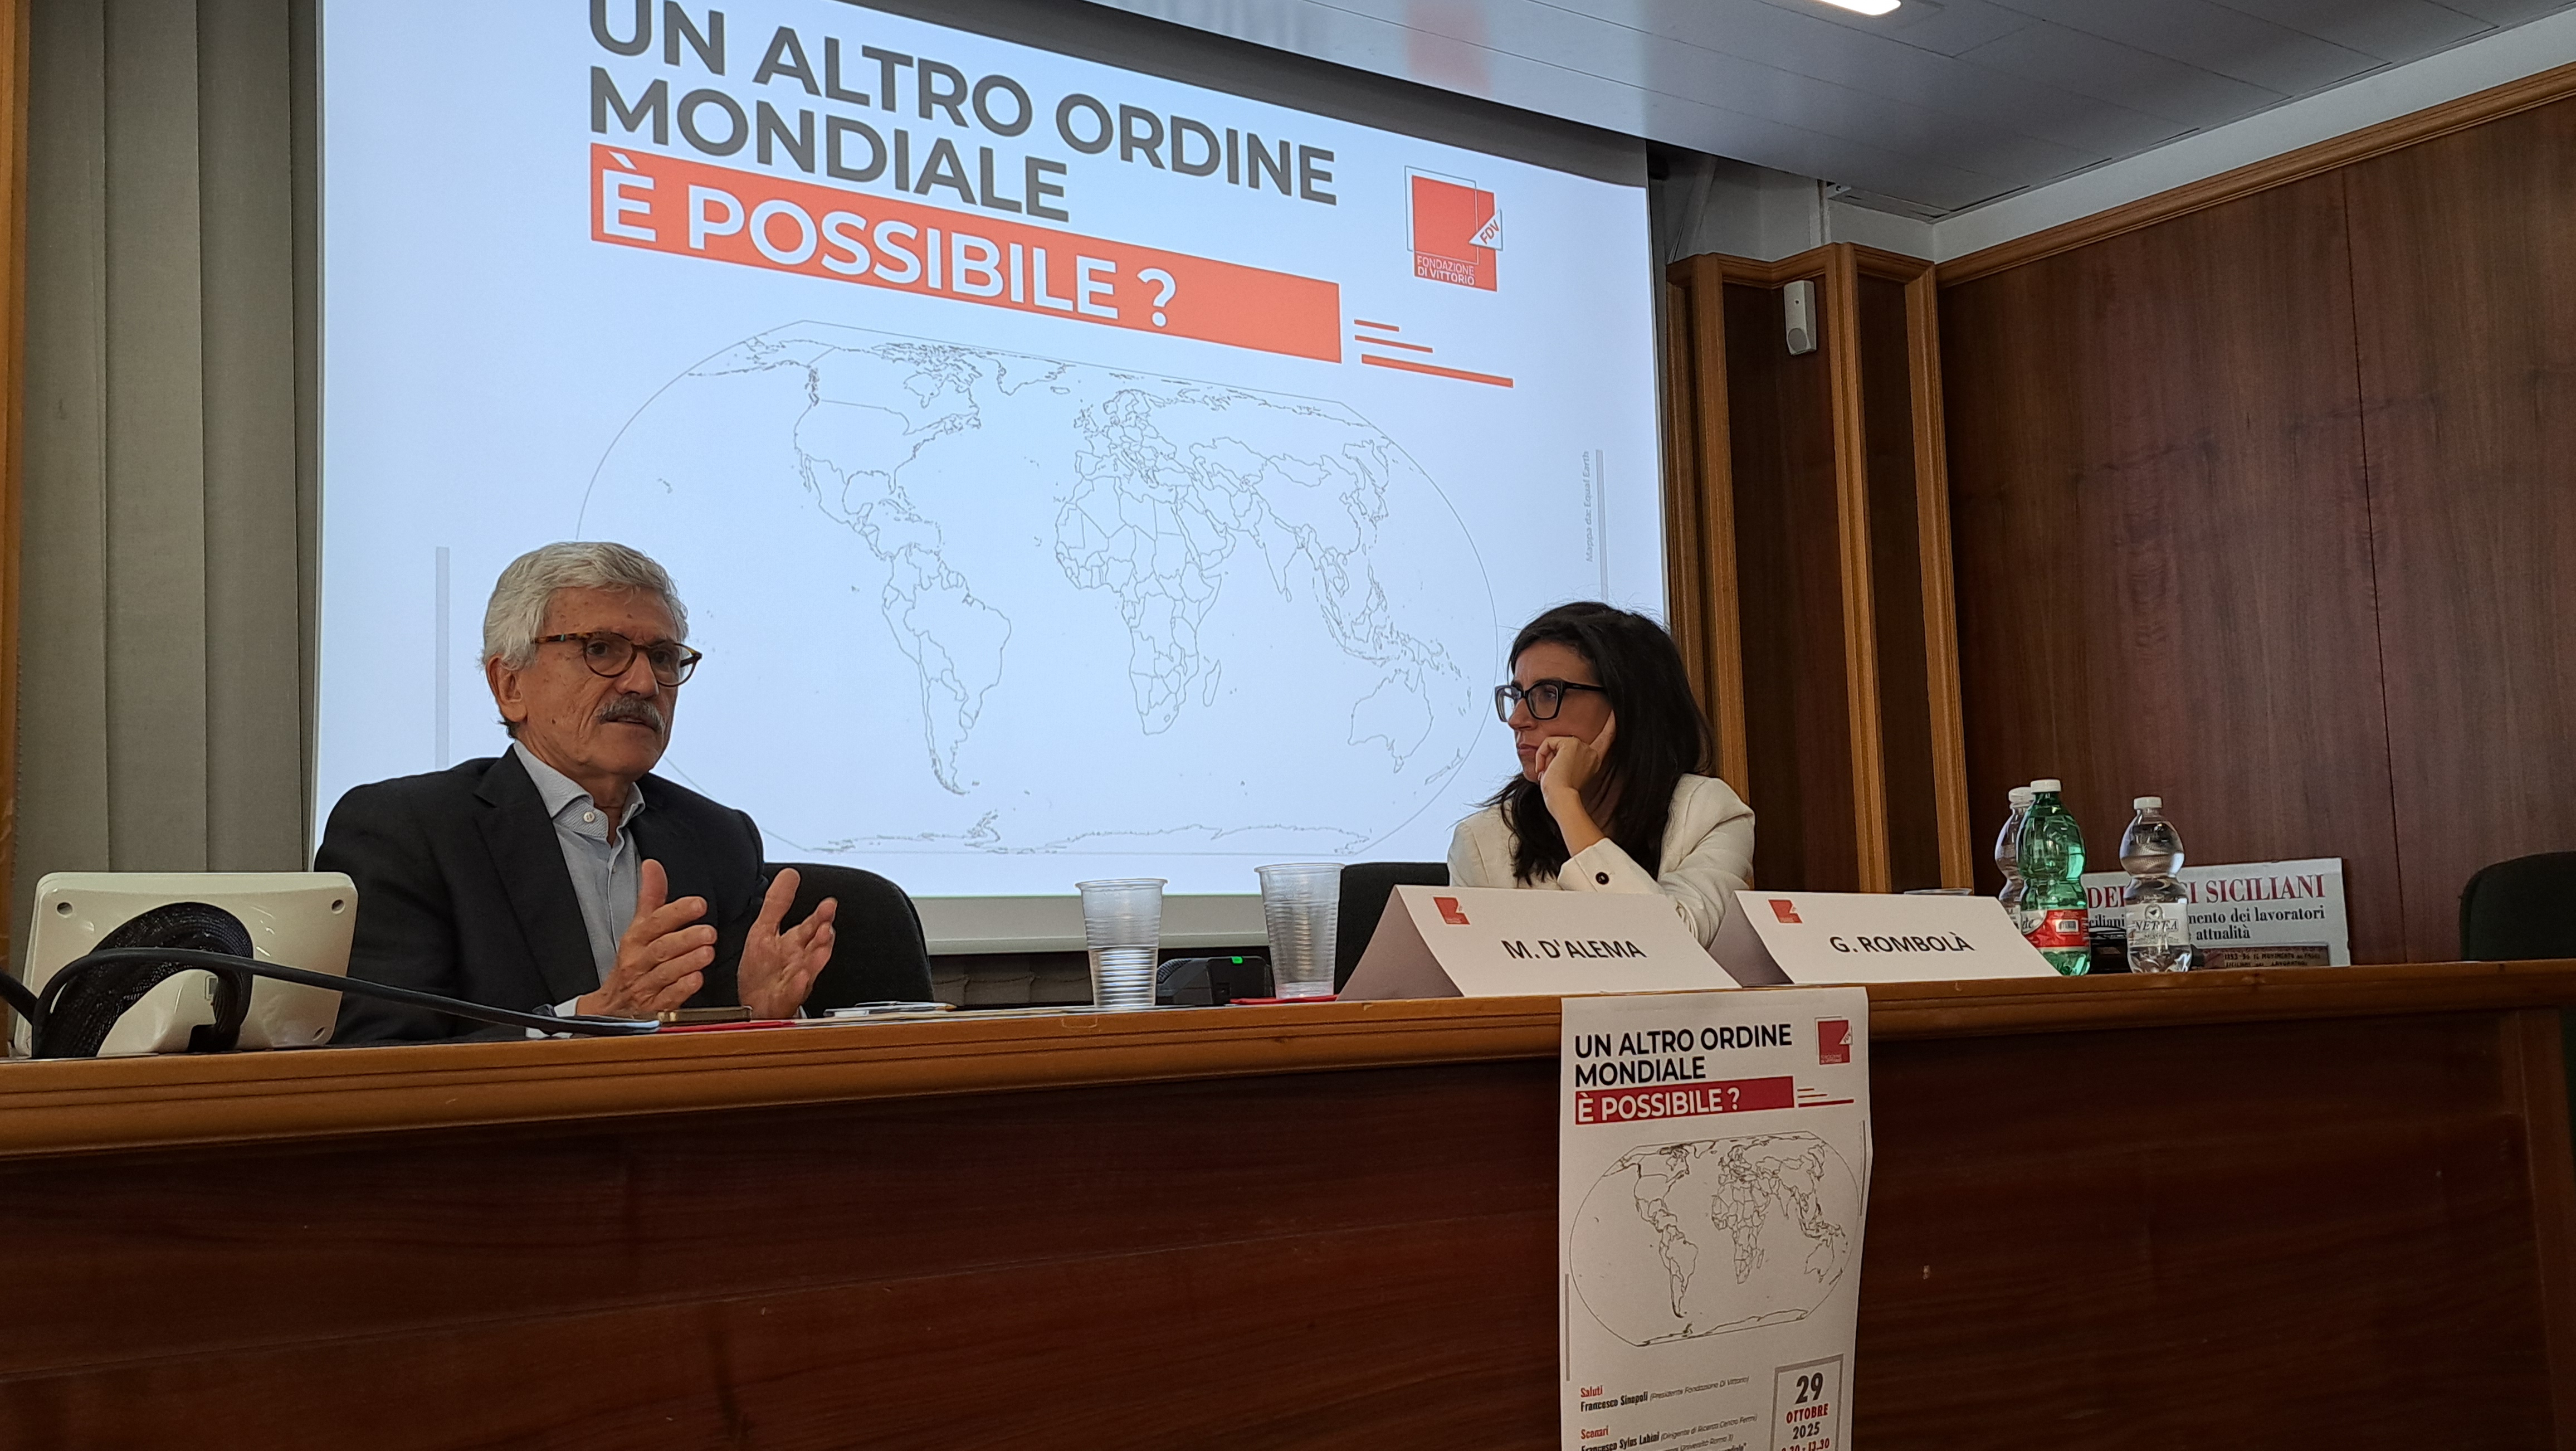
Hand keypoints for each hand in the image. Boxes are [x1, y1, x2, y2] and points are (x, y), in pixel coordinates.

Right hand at [574, 859, 714, 1017]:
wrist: (612, 1007)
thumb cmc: (632, 962)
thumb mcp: (638, 928)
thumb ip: (651, 897)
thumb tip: (653, 865)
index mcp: (636, 940)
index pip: (654, 922)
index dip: (676, 912)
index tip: (698, 904)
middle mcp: (638, 961)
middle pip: (661, 948)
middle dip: (685, 938)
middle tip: (709, 931)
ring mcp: (644, 986)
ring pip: (664, 973)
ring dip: (687, 962)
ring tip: (707, 952)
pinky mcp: (652, 1008)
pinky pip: (666, 999)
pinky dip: (681, 990)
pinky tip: (696, 980)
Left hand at [736, 868, 837, 1019]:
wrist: (754, 1005)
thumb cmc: (762, 970)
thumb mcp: (764, 929)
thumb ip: (777, 902)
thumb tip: (790, 874)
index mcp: (794, 943)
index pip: (811, 926)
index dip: (821, 916)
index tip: (829, 904)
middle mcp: (799, 960)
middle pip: (815, 946)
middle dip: (823, 936)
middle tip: (827, 926)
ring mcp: (795, 980)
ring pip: (810, 968)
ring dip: (817, 959)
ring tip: (822, 948)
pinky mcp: (784, 999)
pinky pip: (793, 992)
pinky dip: (798, 986)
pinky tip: (802, 977)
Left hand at [1535, 713, 1616, 804]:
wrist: (1561, 799)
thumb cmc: (1560, 794)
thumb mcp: (1565, 775)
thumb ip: (1565, 760)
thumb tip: (1552, 752)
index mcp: (1594, 760)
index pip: (1605, 738)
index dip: (1611, 725)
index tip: (1615, 713)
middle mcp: (1591, 752)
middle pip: (1564, 743)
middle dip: (1551, 758)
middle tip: (1552, 776)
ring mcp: (1583, 747)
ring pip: (1554, 743)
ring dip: (1546, 759)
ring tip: (1549, 774)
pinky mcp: (1571, 744)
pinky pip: (1548, 742)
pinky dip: (1541, 755)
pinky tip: (1545, 770)